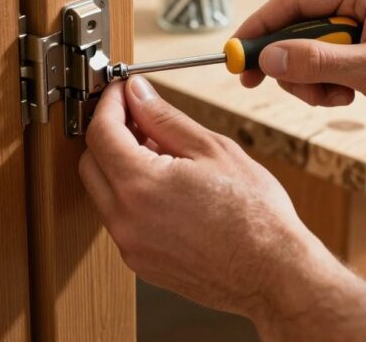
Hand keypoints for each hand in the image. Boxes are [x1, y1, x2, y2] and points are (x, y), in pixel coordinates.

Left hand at [81, 76, 365, 340]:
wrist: (273, 273)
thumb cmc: (255, 216)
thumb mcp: (212, 149)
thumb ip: (165, 119)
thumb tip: (138, 95)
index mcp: (140, 186)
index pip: (100, 132)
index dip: (109, 104)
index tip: (121, 92)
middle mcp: (126, 220)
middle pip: (91, 163)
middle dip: (109, 133)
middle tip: (140, 116)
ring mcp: (131, 245)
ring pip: (103, 192)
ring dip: (120, 165)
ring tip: (162, 151)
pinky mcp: (140, 262)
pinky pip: (121, 218)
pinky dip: (132, 194)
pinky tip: (166, 184)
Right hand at [234, 0, 365, 134]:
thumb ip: (318, 61)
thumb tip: (271, 55)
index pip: (294, 0)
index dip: (260, 26)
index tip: (237, 53)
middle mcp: (359, 2)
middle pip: (296, 27)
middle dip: (286, 61)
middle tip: (266, 84)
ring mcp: (361, 27)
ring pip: (306, 51)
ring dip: (308, 80)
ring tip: (334, 97)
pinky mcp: (364, 52)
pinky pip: (324, 66)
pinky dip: (324, 87)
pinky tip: (347, 97)